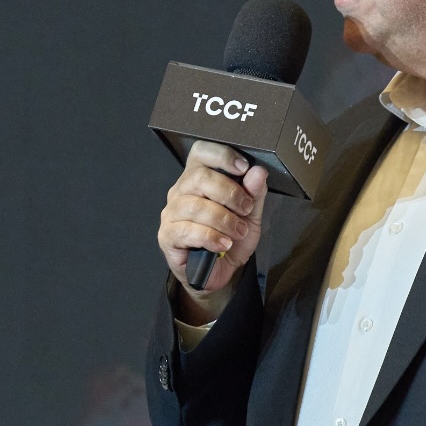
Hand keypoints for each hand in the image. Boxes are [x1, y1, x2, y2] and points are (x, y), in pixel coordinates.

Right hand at [157, 141, 267, 308]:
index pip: (201, 152)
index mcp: (198, 178)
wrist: (218, 273)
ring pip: (194, 206)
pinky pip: (187, 231)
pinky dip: (211, 237)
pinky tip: (224, 244)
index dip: (221, 155)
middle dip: (228, 192)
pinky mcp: (167, 236)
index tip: (243, 167)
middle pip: (198, 177)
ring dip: (223, 219)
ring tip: (238, 232)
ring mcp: (171, 214)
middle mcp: (180, 191)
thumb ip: (254, 193)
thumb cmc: (230, 239)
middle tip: (246, 208)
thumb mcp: (249, 215)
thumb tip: (258, 172)